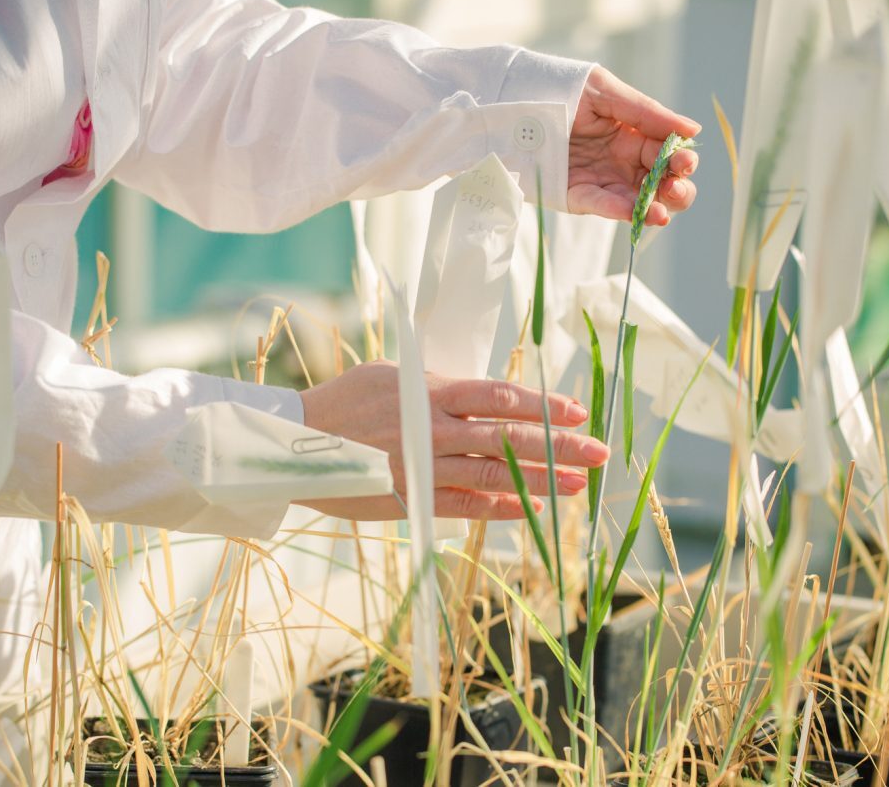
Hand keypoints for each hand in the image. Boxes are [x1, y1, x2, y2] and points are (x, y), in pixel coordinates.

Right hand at [297, 360, 609, 520]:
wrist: (289, 444)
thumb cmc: (342, 405)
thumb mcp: (390, 378)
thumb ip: (437, 389)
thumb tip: (486, 397)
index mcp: (427, 389)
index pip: (498, 395)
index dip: (543, 405)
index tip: (578, 412)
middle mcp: (429, 425)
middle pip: (506, 434)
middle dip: (558, 444)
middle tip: (598, 452)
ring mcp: (420, 464)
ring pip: (492, 471)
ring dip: (540, 479)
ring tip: (577, 485)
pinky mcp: (409, 496)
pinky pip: (463, 504)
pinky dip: (499, 507)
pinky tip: (531, 510)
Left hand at [568, 66, 700, 226]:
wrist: (520, 98)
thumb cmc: (566, 90)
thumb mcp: (608, 94)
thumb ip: (648, 113)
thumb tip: (694, 131)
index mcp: (636, 138)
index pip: (670, 156)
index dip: (682, 162)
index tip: (685, 161)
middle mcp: (624, 164)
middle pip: (663, 186)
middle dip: (677, 190)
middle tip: (674, 185)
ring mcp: (602, 182)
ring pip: (638, 204)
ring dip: (653, 209)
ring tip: (660, 211)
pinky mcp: (577, 195)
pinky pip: (601, 206)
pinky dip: (618, 211)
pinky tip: (633, 212)